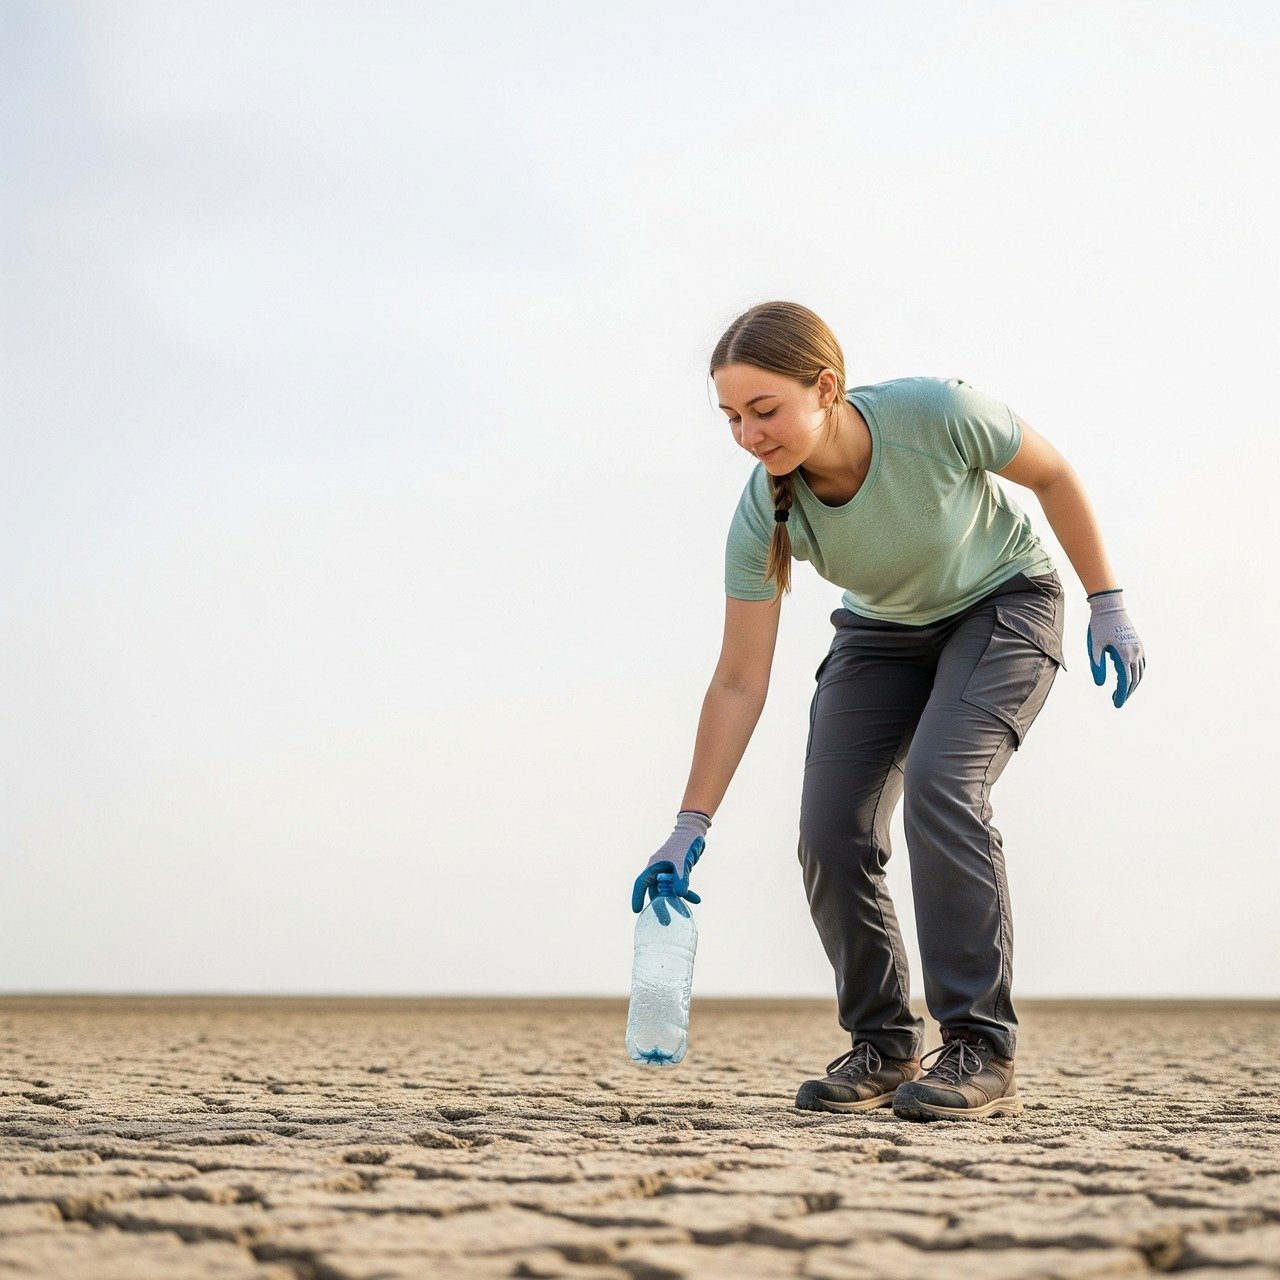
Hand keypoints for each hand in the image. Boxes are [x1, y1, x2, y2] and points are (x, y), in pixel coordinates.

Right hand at [631, 810, 709, 924]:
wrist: (694, 832)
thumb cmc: (684, 843)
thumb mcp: (682, 862)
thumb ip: (681, 879)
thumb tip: (680, 895)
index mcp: (654, 866)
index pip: (641, 884)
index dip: (637, 897)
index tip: (637, 910)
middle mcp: (659, 870)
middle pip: (656, 892)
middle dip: (661, 906)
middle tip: (665, 922)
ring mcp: (668, 871)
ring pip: (669, 891)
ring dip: (676, 901)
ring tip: (685, 915)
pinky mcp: (678, 872)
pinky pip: (679, 886)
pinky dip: (687, 892)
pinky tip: (697, 900)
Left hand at [1087, 588, 1144, 707]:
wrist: (1110, 607)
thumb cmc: (1099, 626)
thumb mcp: (1094, 646)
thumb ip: (1098, 666)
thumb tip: (1100, 684)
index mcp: (1124, 655)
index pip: (1125, 681)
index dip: (1121, 694)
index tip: (1116, 704)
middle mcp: (1135, 653)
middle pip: (1134, 679)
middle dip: (1126, 692)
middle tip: (1116, 701)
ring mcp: (1139, 648)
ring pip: (1139, 672)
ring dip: (1132, 684)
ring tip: (1121, 692)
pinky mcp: (1138, 644)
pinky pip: (1141, 663)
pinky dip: (1137, 673)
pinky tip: (1129, 678)